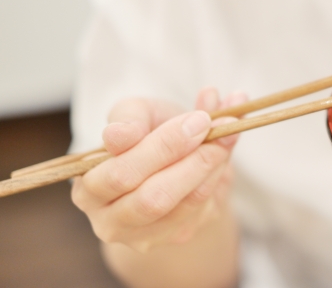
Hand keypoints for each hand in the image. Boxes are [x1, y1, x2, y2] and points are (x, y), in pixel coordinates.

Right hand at [71, 88, 246, 251]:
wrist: (170, 158)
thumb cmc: (145, 132)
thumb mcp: (134, 113)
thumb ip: (129, 118)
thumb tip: (119, 135)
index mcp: (87, 188)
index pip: (121, 174)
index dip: (163, 146)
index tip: (198, 119)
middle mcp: (110, 221)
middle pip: (153, 198)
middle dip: (192, 159)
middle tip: (217, 128)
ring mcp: (145, 235)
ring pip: (185, 204)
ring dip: (212, 164)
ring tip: (226, 133)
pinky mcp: (176, 235)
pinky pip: (204, 207)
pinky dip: (219, 173)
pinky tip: (225, 148)